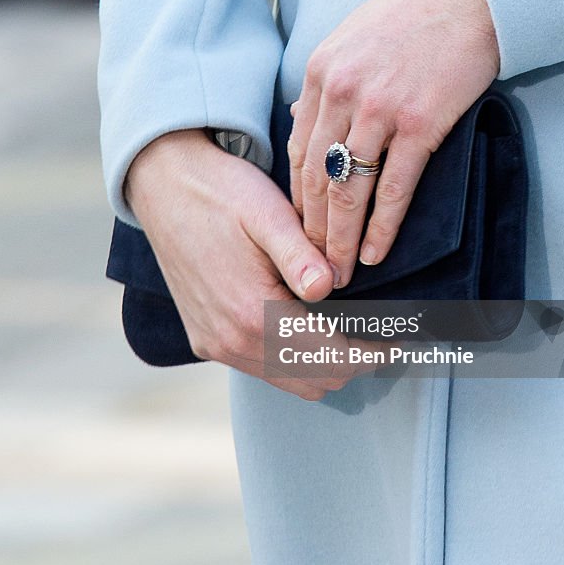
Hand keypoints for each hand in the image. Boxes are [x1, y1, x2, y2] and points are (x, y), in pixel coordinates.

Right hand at [126, 129, 366, 399]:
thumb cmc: (220, 191)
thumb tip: (331, 286)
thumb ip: (300, 255)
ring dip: (326, 364)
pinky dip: (294, 360)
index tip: (401, 338)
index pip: (332, 356)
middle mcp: (230, 341)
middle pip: (315, 379)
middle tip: (385, 334)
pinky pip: (262, 368)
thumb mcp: (266, 213)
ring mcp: (215, 344)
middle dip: (357, 362)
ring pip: (289, 381)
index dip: (373, 352)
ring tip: (356, 331)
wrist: (163, 184)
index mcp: (252, 312)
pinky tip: (312, 326)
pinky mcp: (205, 338)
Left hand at [288, 0, 499, 288]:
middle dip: (313, 230)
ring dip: (342, 239)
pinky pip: (395, 188)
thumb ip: (326, 83)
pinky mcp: (420, 124)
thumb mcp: (352, 38)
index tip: (299, 229)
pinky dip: (383, 227)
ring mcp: (379, 110)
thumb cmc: (415, 13)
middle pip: (317, 178)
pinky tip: (376, 252)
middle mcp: (341, 93)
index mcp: (320, 72)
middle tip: (313, 266)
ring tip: (340, 272)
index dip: (297, 198)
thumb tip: (303, 121)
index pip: (298, 151)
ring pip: (350, 190)